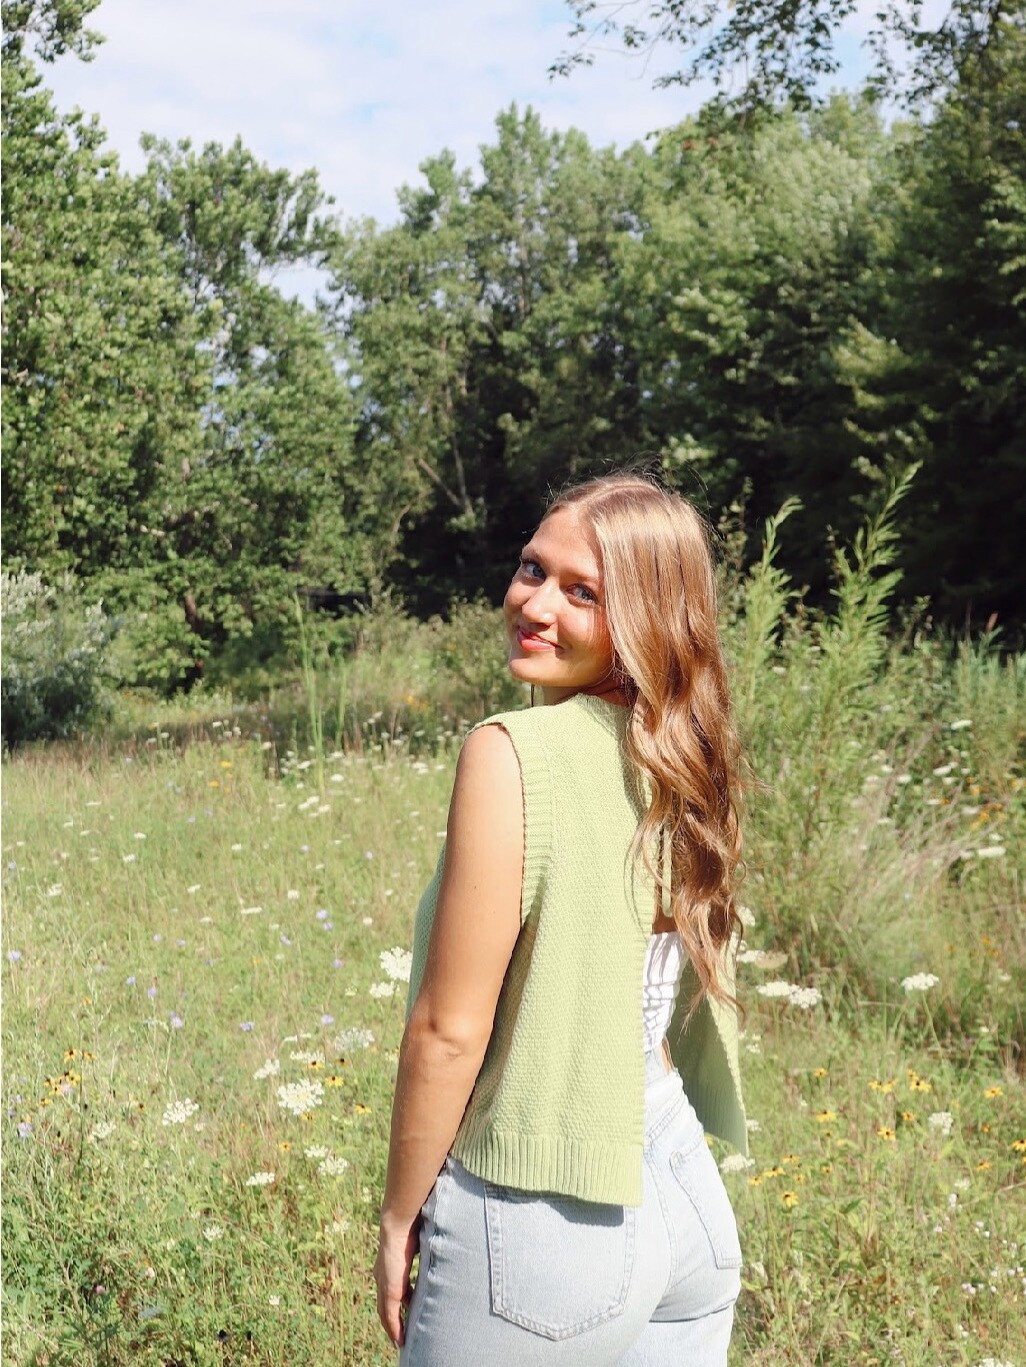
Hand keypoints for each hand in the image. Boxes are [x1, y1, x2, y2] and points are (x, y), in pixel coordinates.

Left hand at [374, 1214, 421, 1348]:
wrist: (399, 1223)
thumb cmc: (411, 1225)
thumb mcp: (419, 1241)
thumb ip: (424, 1249)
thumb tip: (438, 1245)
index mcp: (387, 1264)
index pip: (390, 1288)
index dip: (397, 1300)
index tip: (405, 1309)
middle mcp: (382, 1276)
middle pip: (385, 1304)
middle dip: (392, 1319)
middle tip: (400, 1332)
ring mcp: (384, 1284)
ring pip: (386, 1313)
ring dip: (393, 1328)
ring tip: (400, 1341)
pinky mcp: (389, 1291)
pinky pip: (390, 1316)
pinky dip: (394, 1329)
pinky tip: (399, 1340)